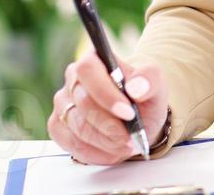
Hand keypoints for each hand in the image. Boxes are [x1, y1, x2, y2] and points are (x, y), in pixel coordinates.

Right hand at [48, 54, 168, 164]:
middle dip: (111, 126)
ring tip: (126, 144)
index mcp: (94, 59)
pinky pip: (72, 145)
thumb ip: (150, 79)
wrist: (136, 119)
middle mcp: (73, 79)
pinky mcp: (58, 126)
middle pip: (84, 104)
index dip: (106, 95)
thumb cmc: (143, 98)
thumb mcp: (155, 85)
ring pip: (78, 128)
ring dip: (106, 142)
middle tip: (131, 137)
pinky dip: (96, 153)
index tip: (128, 113)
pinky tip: (112, 150)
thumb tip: (136, 86)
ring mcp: (62, 104)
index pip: (88, 71)